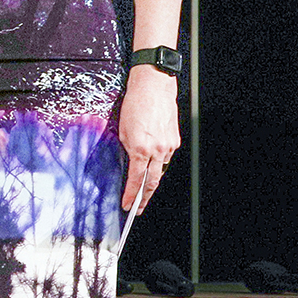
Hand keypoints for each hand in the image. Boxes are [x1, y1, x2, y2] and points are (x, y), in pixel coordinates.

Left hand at [117, 67, 180, 213]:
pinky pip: (166, 158)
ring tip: (144, 193)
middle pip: (152, 181)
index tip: (126, 205)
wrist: (154, 88)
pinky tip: (152, 170)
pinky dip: (158, 166)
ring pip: (160, 170)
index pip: (135, 179)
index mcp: (140, 149)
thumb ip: (127, 150)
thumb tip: (130, 163)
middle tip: (138, 209)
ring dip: (152, 182)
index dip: (131, 195)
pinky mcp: (175, 140)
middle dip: (144, 198)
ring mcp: (168, 146)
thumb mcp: (122, 131)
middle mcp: (157, 150)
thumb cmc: (135, 105)